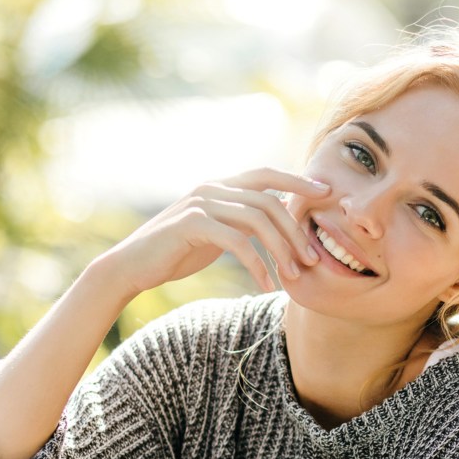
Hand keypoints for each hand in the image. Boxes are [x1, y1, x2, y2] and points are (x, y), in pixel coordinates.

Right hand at [96, 167, 327, 297]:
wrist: (132, 266)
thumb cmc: (177, 253)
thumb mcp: (215, 232)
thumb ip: (241, 222)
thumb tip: (275, 223)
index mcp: (220, 186)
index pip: (267, 174)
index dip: (297, 181)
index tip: (325, 193)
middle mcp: (212, 188)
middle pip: (268, 199)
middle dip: (295, 229)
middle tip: (312, 258)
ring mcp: (201, 203)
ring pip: (257, 219)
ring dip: (281, 249)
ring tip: (293, 276)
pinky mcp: (191, 224)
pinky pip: (237, 241)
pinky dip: (256, 264)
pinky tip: (265, 284)